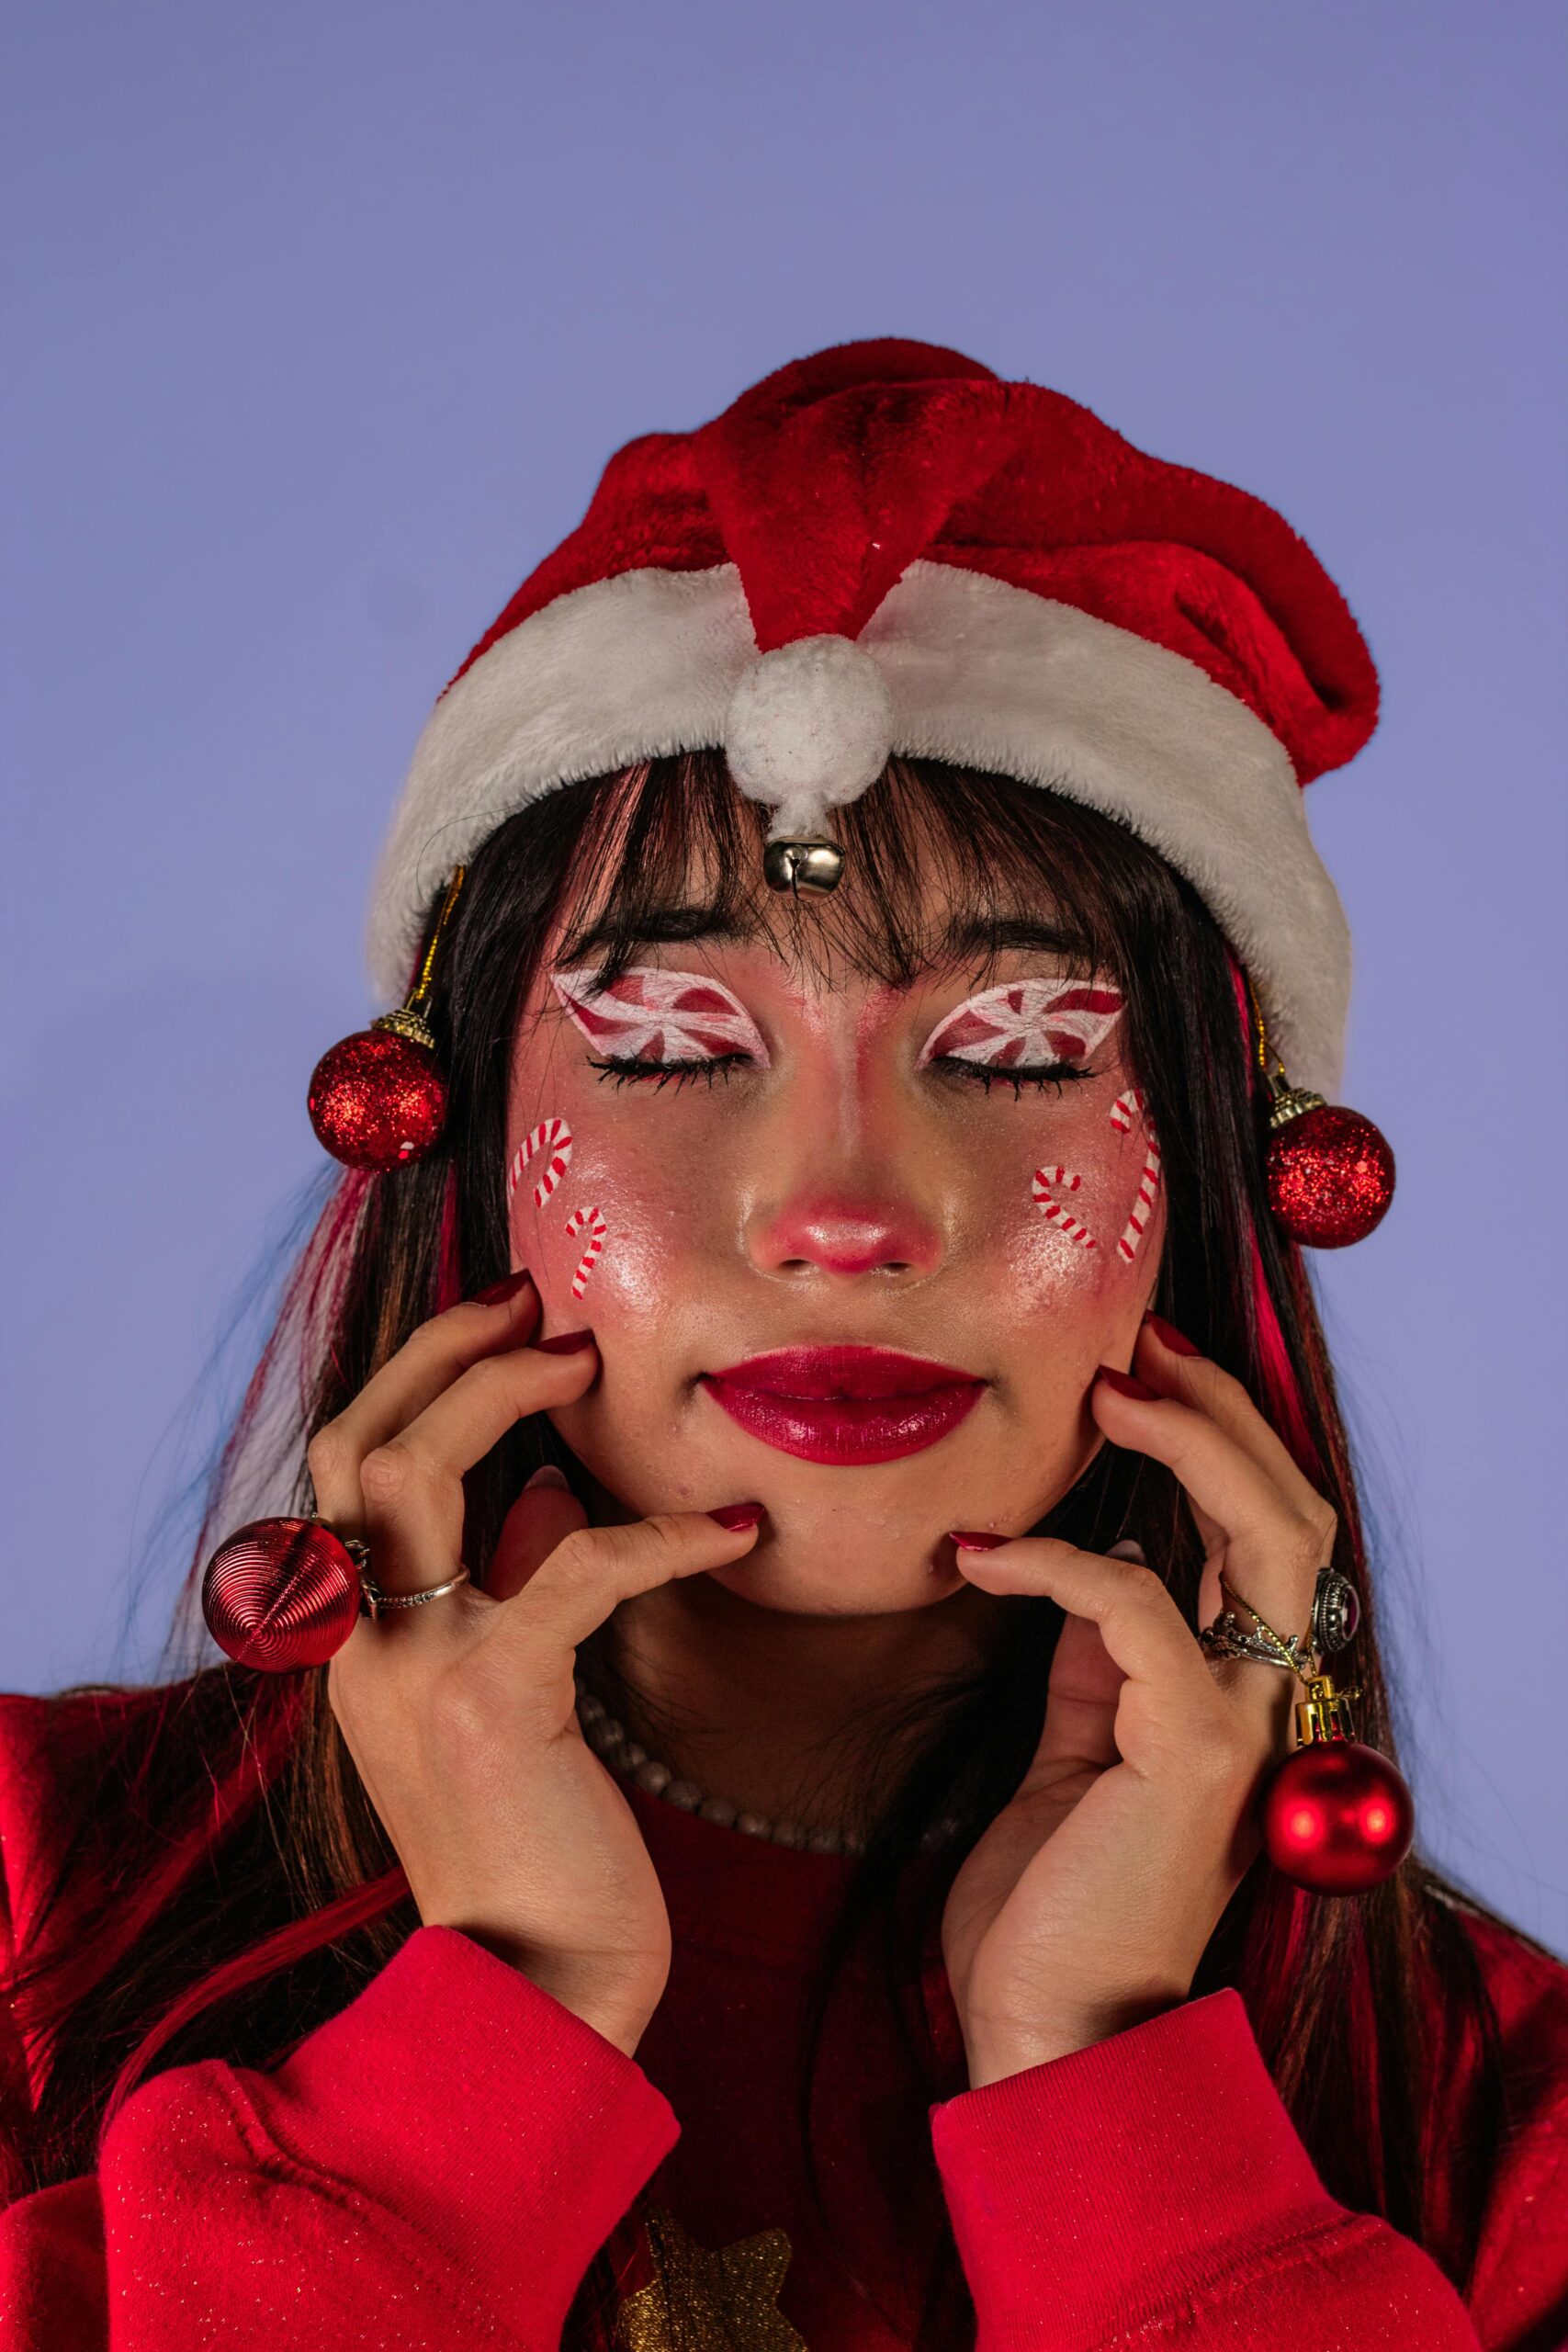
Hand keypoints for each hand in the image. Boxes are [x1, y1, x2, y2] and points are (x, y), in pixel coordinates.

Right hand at [308, 1277, 762, 2056]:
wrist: (533, 1996)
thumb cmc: (537, 1853)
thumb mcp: (503, 1705)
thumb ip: (504, 1597)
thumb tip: (541, 1499)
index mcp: (359, 1642)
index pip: (349, 1469)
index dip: (420, 1378)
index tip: (507, 1322)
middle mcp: (361, 1645)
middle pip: (354, 1442)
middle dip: (440, 1351)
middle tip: (536, 1301)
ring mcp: (412, 1670)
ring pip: (408, 1472)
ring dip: (495, 1392)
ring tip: (583, 1360)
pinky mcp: (493, 1700)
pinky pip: (570, 1568)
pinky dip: (655, 1531)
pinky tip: (734, 1530)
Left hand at [941, 1315, 1335, 2087]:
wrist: (1046, 2027)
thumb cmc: (1048, 1898)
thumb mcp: (1072, 1747)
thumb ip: (1093, 1659)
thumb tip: (1076, 1561)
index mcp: (1233, 1692)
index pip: (1264, 1532)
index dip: (1219, 1437)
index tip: (1139, 1368)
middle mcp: (1258, 1700)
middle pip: (1292, 1512)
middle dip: (1224, 1412)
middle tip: (1138, 1349)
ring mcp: (1237, 1725)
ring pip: (1265, 1538)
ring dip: (1188, 1447)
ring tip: (1106, 1395)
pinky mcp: (1188, 1754)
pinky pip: (1139, 1608)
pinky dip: (1060, 1560)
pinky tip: (982, 1555)